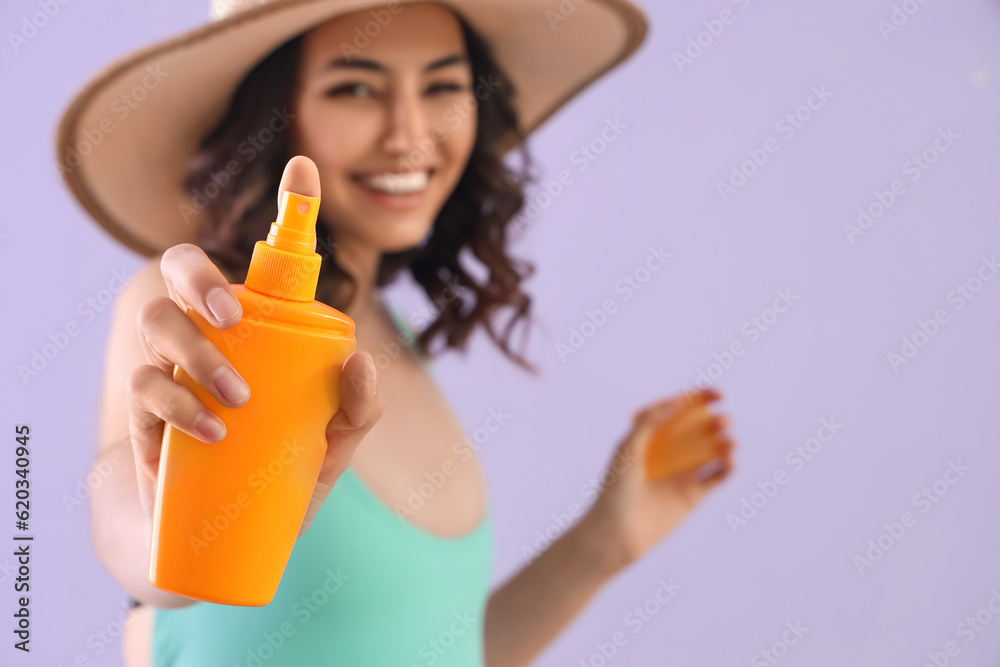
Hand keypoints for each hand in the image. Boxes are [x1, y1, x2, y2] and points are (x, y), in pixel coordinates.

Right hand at [125, 155, 384, 536]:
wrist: (223, 538)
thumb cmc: (284, 472)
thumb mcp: (337, 444)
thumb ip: (359, 408)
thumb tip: (362, 360)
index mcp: (257, 329)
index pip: (264, 260)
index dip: (287, 207)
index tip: (307, 165)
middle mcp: (207, 334)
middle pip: (180, 271)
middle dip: (200, 278)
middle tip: (233, 315)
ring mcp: (169, 371)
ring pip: (155, 323)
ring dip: (194, 352)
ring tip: (234, 398)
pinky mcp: (144, 416)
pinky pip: (144, 390)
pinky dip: (177, 407)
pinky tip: (211, 432)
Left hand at [582, 388, 735, 570]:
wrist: (617, 533)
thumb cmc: (616, 489)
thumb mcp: (628, 448)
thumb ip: (651, 421)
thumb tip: (680, 400)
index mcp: (650, 436)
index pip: (678, 409)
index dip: (699, 398)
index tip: (717, 395)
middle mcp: (667, 452)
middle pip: (698, 428)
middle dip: (714, 420)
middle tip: (722, 420)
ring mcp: (681, 473)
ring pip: (711, 451)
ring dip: (725, 442)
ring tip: (730, 442)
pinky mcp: (692, 495)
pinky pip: (716, 477)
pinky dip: (727, 468)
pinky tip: (731, 462)